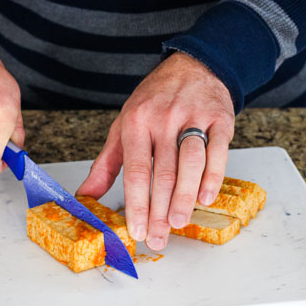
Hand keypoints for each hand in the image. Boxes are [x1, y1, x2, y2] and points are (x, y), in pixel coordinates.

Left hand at [77, 52, 234, 250]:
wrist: (193, 66)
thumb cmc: (155, 101)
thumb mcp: (124, 126)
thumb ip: (107, 163)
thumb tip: (85, 195)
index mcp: (136, 123)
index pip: (135, 170)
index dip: (136, 204)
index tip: (137, 230)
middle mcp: (164, 120)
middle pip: (162, 173)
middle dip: (159, 211)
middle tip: (157, 238)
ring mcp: (193, 118)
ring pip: (190, 163)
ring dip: (185, 196)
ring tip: (178, 223)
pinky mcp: (220, 119)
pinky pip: (218, 151)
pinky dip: (213, 176)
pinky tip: (206, 197)